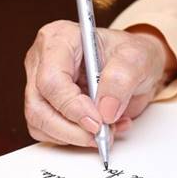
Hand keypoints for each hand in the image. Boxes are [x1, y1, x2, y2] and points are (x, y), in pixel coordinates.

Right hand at [23, 20, 174, 146]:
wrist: (135, 69)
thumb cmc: (132, 55)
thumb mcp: (137, 58)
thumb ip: (121, 79)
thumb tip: (104, 110)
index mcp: (60, 38)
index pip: (51, 79)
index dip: (72, 106)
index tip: (97, 121)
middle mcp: (43, 60)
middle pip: (39, 105)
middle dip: (71, 129)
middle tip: (101, 134)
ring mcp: (39, 84)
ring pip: (39, 122)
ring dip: (73, 136)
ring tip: (105, 130)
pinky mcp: (44, 105)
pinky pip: (47, 132)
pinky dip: (73, 139)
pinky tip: (98, 129)